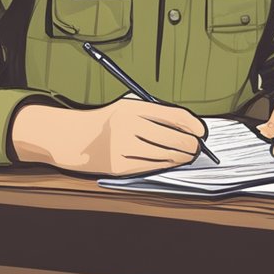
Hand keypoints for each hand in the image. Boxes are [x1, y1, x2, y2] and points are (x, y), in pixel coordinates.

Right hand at [10, 98, 207, 176]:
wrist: (72, 138)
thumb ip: (157, 114)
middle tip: (197, 148)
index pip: (174, 116)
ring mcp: (121, 147)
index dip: (193, 126)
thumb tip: (190, 128)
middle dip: (191, 146)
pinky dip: (164, 165)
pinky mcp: (117, 166)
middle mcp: (127, 126)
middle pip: (173, 139)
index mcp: (133, 107)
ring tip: (187, 155)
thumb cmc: (109, 121)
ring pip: (164, 156)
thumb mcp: (129, 108)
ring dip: (180, 157)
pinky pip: (150, 167)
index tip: (201, 132)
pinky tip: (170, 162)